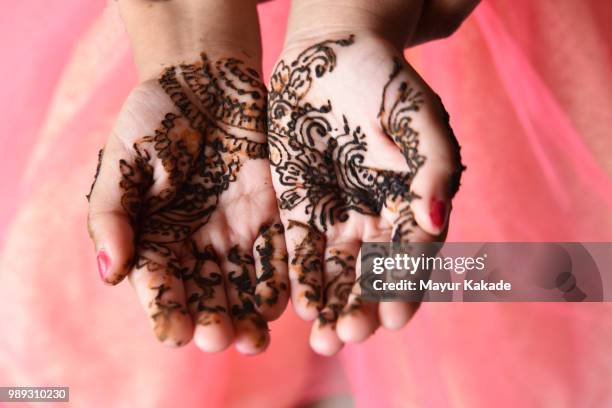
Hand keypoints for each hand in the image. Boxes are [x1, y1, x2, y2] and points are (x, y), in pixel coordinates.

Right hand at [87, 52, 287, 354]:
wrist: (207, 81)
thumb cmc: (156, 117)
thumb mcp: (124, 159)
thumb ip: (112, 212)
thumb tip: (110, 271)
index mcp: (156, 236)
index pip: (159, 283)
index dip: (167, 308)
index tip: (177, 332)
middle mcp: (196, 242)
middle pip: (206, 292)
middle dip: (213, 320)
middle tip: (221, 341)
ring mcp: (235, 230)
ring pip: (243, 282)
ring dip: (248, 313)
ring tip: (255, 337)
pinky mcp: (270, 214)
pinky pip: (276, 253)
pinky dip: (279, 277)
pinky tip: (283, 300)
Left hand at [267, 33, 463, 354]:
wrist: (331, 55)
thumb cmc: (386, 83)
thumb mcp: (419, 120)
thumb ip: (433, 170)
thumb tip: (435, 223)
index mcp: (413, 203)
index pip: (413, 256)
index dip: (404, 287)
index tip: (395, 317)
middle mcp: (378, 218)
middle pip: (373, 275)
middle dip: (363, 308)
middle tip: (350, 335)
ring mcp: (339, 214)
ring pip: (338, 272)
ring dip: (333, 305)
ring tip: (325, 338)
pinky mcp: (301, 205)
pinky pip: (302, 248)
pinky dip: (302, 277)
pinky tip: (301, 305)